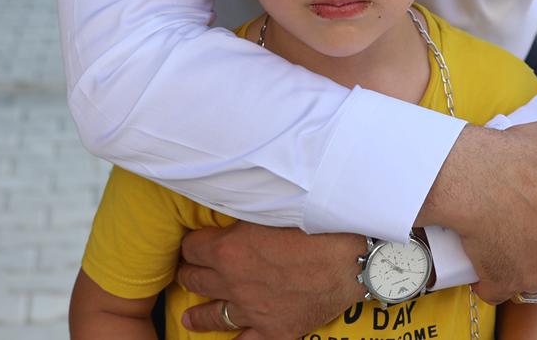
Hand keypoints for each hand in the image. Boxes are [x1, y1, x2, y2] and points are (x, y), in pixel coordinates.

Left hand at [176, 222, 364, 337]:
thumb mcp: (271, 209)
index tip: (193, 245)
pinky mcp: (274, 330)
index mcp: (228, 249)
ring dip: (198, 313)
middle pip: (196, 279)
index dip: (191, 244)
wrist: (348, 259)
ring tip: (189, 315)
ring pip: (213, 314)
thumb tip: (230, 215)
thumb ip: (244, 217)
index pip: (192, 247)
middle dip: (189, 274)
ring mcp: (252, 310)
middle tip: (188, 272)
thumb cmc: (315, 226)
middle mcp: (233, 282)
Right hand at [417, 103, 536, 303]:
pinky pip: (497, 290)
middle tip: (522, 228)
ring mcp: (535, 275)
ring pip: (532, 282)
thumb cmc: (522, 154)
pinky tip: (483, 258)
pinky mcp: (502, 282)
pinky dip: (490, 280)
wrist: (474, 174)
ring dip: (521, 270)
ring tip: (504, 241)